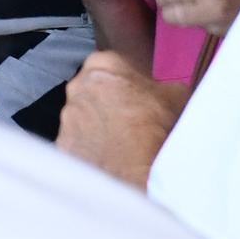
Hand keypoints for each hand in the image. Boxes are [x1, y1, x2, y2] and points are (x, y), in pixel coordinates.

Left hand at [56, 49, 183, 187]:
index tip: (142, 94)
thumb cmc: (155, 130)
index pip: (115, 64)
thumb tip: (170, 90)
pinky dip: (93, 147)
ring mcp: (66, 118)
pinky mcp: (63, 145)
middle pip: (96, 90)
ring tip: (125, 141)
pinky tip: (112, 157)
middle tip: (135, 118)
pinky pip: (79, 142)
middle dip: (112, 100)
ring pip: (85, 117)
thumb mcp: (176, 96)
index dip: (131, 79)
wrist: (135, 174)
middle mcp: (76, 88)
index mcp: (102, 66)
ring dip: (101, 125)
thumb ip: (167, 85)